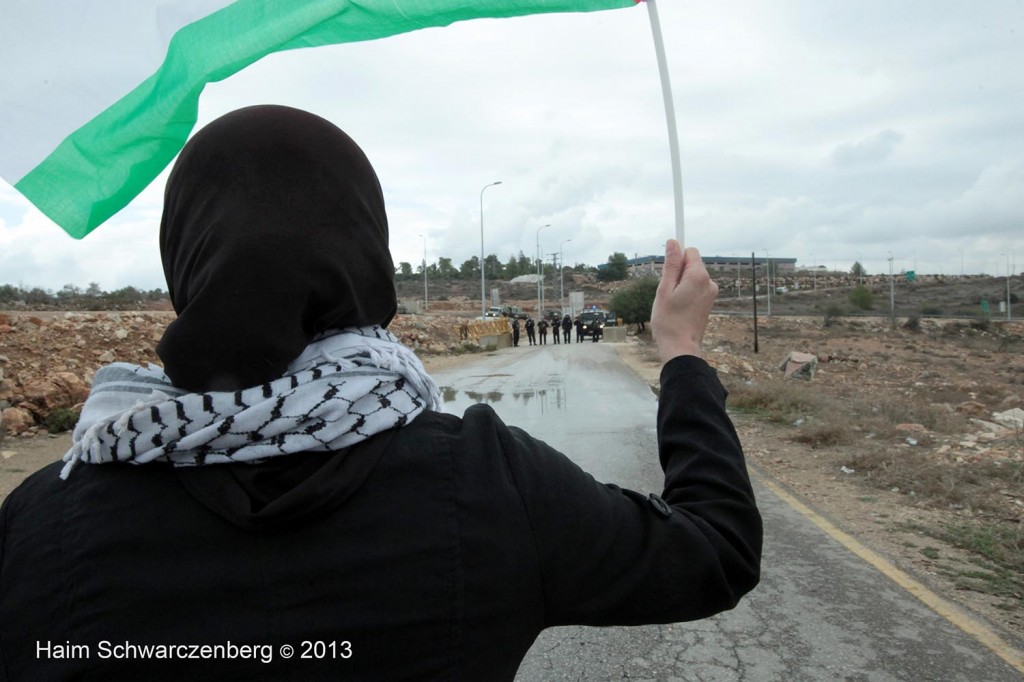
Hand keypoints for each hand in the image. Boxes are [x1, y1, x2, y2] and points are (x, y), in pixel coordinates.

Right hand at [650, 240, 717, 363]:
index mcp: (699, 276)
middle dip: (678, 272)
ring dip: (681, 284)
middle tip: (667, 293)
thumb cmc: (669, 321)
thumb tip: (673, 241)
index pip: (690, 252)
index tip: (667, 270)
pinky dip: (687, 293)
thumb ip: (670, 264)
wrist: (681, 348)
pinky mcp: (709, 302)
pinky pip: (696, 288)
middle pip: (692, 264)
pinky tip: (679, 308)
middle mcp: (709, 282)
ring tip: (673, 303)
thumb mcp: (664, 289)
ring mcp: (711, 293)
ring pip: (693, 277)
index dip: (676, 259)